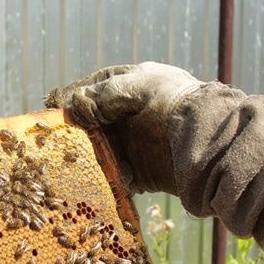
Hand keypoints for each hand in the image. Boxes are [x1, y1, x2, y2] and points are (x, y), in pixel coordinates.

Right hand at [46, 62, 212, 192]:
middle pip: (92, 124)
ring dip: (90, 158)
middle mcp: (132, 114)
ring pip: (100, 151)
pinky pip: (116, 176)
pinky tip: (112, 176)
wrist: (212, 140)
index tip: (51, 109)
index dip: (70, 99)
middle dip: (76, 133)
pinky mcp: (144, 172)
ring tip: (78, 163)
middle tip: (57, 141)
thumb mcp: (137, 86)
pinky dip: (110, 178)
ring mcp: (137, 144)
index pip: (92, 89)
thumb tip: (73, 106)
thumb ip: (102, 94)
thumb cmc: (175, 103)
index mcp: (132, 86)